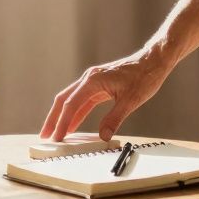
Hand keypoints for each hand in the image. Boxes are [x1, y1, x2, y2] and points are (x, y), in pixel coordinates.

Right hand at [39, 49, 169, 141]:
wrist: (154, 60)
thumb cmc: (145, 76)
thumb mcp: (131, 100)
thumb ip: (115, 119)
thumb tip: (103, 136)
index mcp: (93, 81)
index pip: (71, 105)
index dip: (62, 123)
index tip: (57, 137)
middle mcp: (89, 79)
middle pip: (63, 100)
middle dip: (53, 119)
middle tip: (45, 135)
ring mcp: (93, 81)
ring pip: (71, 99)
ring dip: (62, 116)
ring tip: (55, 132)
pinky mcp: (99, 85)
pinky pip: (83, 100)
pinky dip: (76, 112)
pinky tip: (73, 124)